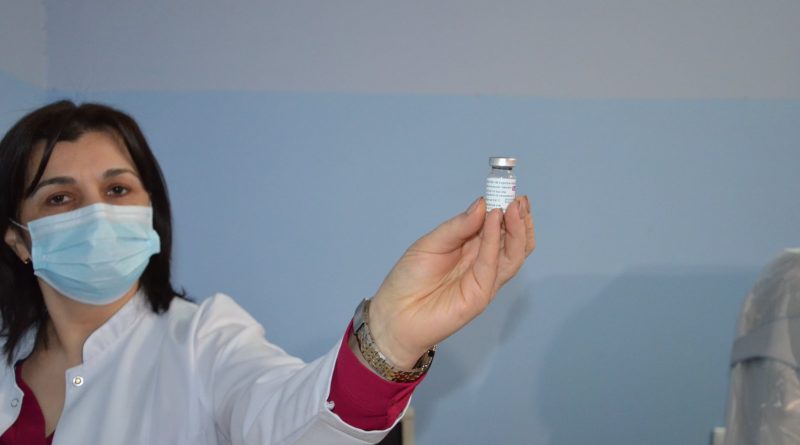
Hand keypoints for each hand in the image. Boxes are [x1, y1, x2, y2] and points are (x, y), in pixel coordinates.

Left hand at [367, 196, 534, 368]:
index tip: (508, 188)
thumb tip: (483, 204)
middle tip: (517, 197)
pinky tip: (495, 221)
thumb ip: (458, 226)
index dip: (505, 208)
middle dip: (518, 217)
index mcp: (472, 248)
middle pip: (512, 240)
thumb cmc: (408, 279)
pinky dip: (496, 241)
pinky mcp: (481, 295)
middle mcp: (483, 263)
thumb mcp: (431, 243)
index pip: (498, 227)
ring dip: (516, 228)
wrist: (394, 314)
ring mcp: (485, 280)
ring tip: (514, 206)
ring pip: (514, 254)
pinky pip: (494, 265)